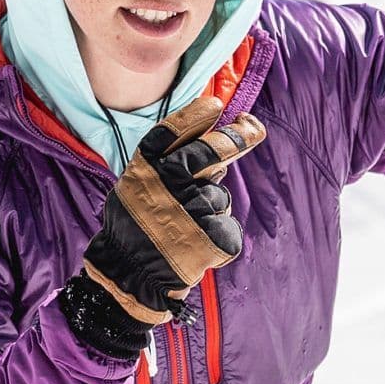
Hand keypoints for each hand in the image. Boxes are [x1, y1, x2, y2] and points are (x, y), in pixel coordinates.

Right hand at [61, 97, 265, 358]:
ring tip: (185, 230)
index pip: (173, 132)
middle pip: (209, 152)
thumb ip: (165, 166)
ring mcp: (192, 210)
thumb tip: (212, 143)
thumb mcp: (136, 188)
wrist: (130, 280)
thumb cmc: (135, 229)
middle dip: (236, 137)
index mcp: (145, 170)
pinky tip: (196, 247)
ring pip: (218, 195)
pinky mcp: (213, 236)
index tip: (215, 103)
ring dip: (210, 208)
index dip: (195, 116)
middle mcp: (168, 184)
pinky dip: (217, 234)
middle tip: (253, 128)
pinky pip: (226, 224)